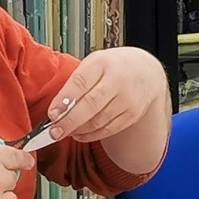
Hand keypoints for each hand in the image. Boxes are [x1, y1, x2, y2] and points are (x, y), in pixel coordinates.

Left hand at [45, 47, 169, 143]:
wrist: (146, 71)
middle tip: (54, 132)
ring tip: (64, 132)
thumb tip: (57, 109)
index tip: (52, 113)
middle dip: (70, 121)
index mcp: (102, 63)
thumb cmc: (113, 67)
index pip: (81, 82)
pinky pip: (108, 129)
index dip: (65, 100)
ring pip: (99, 121)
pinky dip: (91, 135)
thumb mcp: (94, 63)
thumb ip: (76, 82)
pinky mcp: (132, 114)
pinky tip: (80, 134)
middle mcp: (117, 80)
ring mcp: (127, 99)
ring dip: (79, 130)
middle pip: (91, 105)